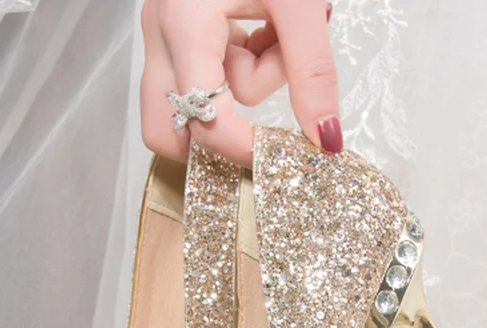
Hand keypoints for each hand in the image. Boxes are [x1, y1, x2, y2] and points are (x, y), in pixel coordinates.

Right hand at [140, 0, 340, 166]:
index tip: (281, 155)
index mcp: (184, 24)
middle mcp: (162, 33)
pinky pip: (207, 68)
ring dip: (242, 84)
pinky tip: (262, 27)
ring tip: (275, 36)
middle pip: (165, 129)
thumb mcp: (300, 0)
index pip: (203, 121)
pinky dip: (241, 61)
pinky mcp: (179, 24)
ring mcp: (165, 29)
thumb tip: (325, 139)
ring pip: (195, 96)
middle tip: (259, 122)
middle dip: (213, 135)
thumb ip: (313, 73)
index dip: (242, 149)